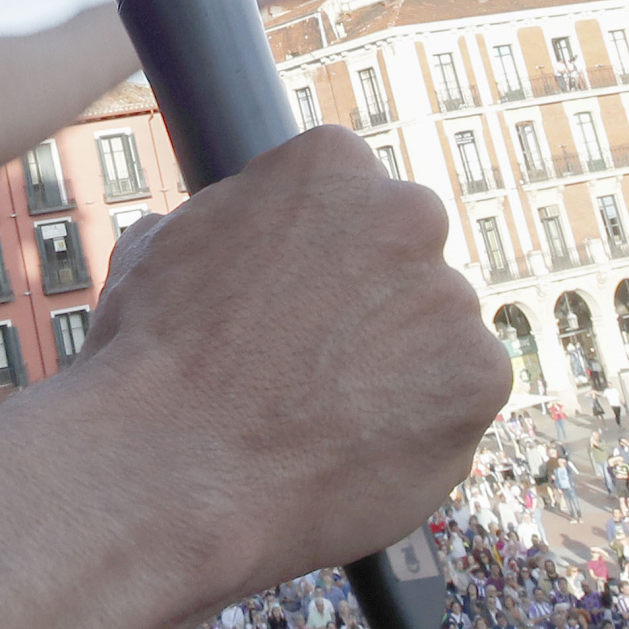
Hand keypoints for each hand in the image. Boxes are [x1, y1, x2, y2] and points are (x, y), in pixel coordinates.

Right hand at [69, 126, 506, 598]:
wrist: (174, 467)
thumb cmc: (148, 358)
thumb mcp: (156, 249)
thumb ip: (218, 225)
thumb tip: (214, 228)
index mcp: (331, 161)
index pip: (348, 201)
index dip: (315, 261)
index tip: (287, 308)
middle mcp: (409, 212)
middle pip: (405, 262)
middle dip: (370, 309)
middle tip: (310, 368)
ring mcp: (453, 297)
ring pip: (437, 337)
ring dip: (398, 371)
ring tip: (322, 423)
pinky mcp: (480, 378)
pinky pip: (459, 404)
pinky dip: (421, 431)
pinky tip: (355, 452)